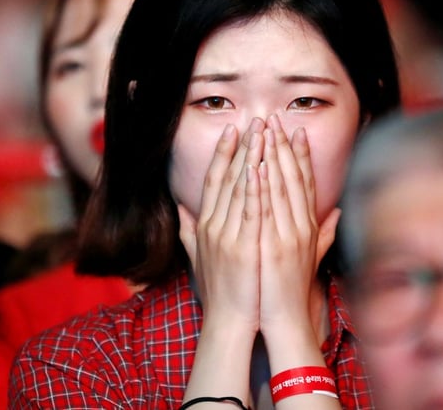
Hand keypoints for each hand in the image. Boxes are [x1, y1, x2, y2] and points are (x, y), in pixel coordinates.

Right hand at [178, 118, 264, 335]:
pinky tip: (259, 167)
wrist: (229, 322)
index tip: (233, 130)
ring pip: (239, 187)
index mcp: (206, 225)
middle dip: (242, 146)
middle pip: (227, 177)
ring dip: (250, 157)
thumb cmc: (221, 291)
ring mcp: (226, 235)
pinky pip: (248, 211)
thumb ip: (188, 231)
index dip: (223, 153)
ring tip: (262, 132)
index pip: (214, 180)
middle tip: (254, 119)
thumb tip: (180, 210)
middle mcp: (213, 225)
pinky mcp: (242, 247)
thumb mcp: (199, 256)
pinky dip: (253, 188)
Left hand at [258, 115, 338, 351]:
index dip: (301, 155)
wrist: (283, 319)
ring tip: (264, 130)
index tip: (295, 131)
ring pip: (280, 187)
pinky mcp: (272, 246)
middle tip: (275, 118)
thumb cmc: (290, 289)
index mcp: (307, 226)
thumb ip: (324, 232)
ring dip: (272, 156)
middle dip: (284, 145)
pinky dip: (262, 186)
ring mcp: (287, 235)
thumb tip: (339, 212)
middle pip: (293, 178)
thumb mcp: (312, 256)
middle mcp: (301, 226)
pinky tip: (257, 164)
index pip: (305, 182)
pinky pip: (266, 210)